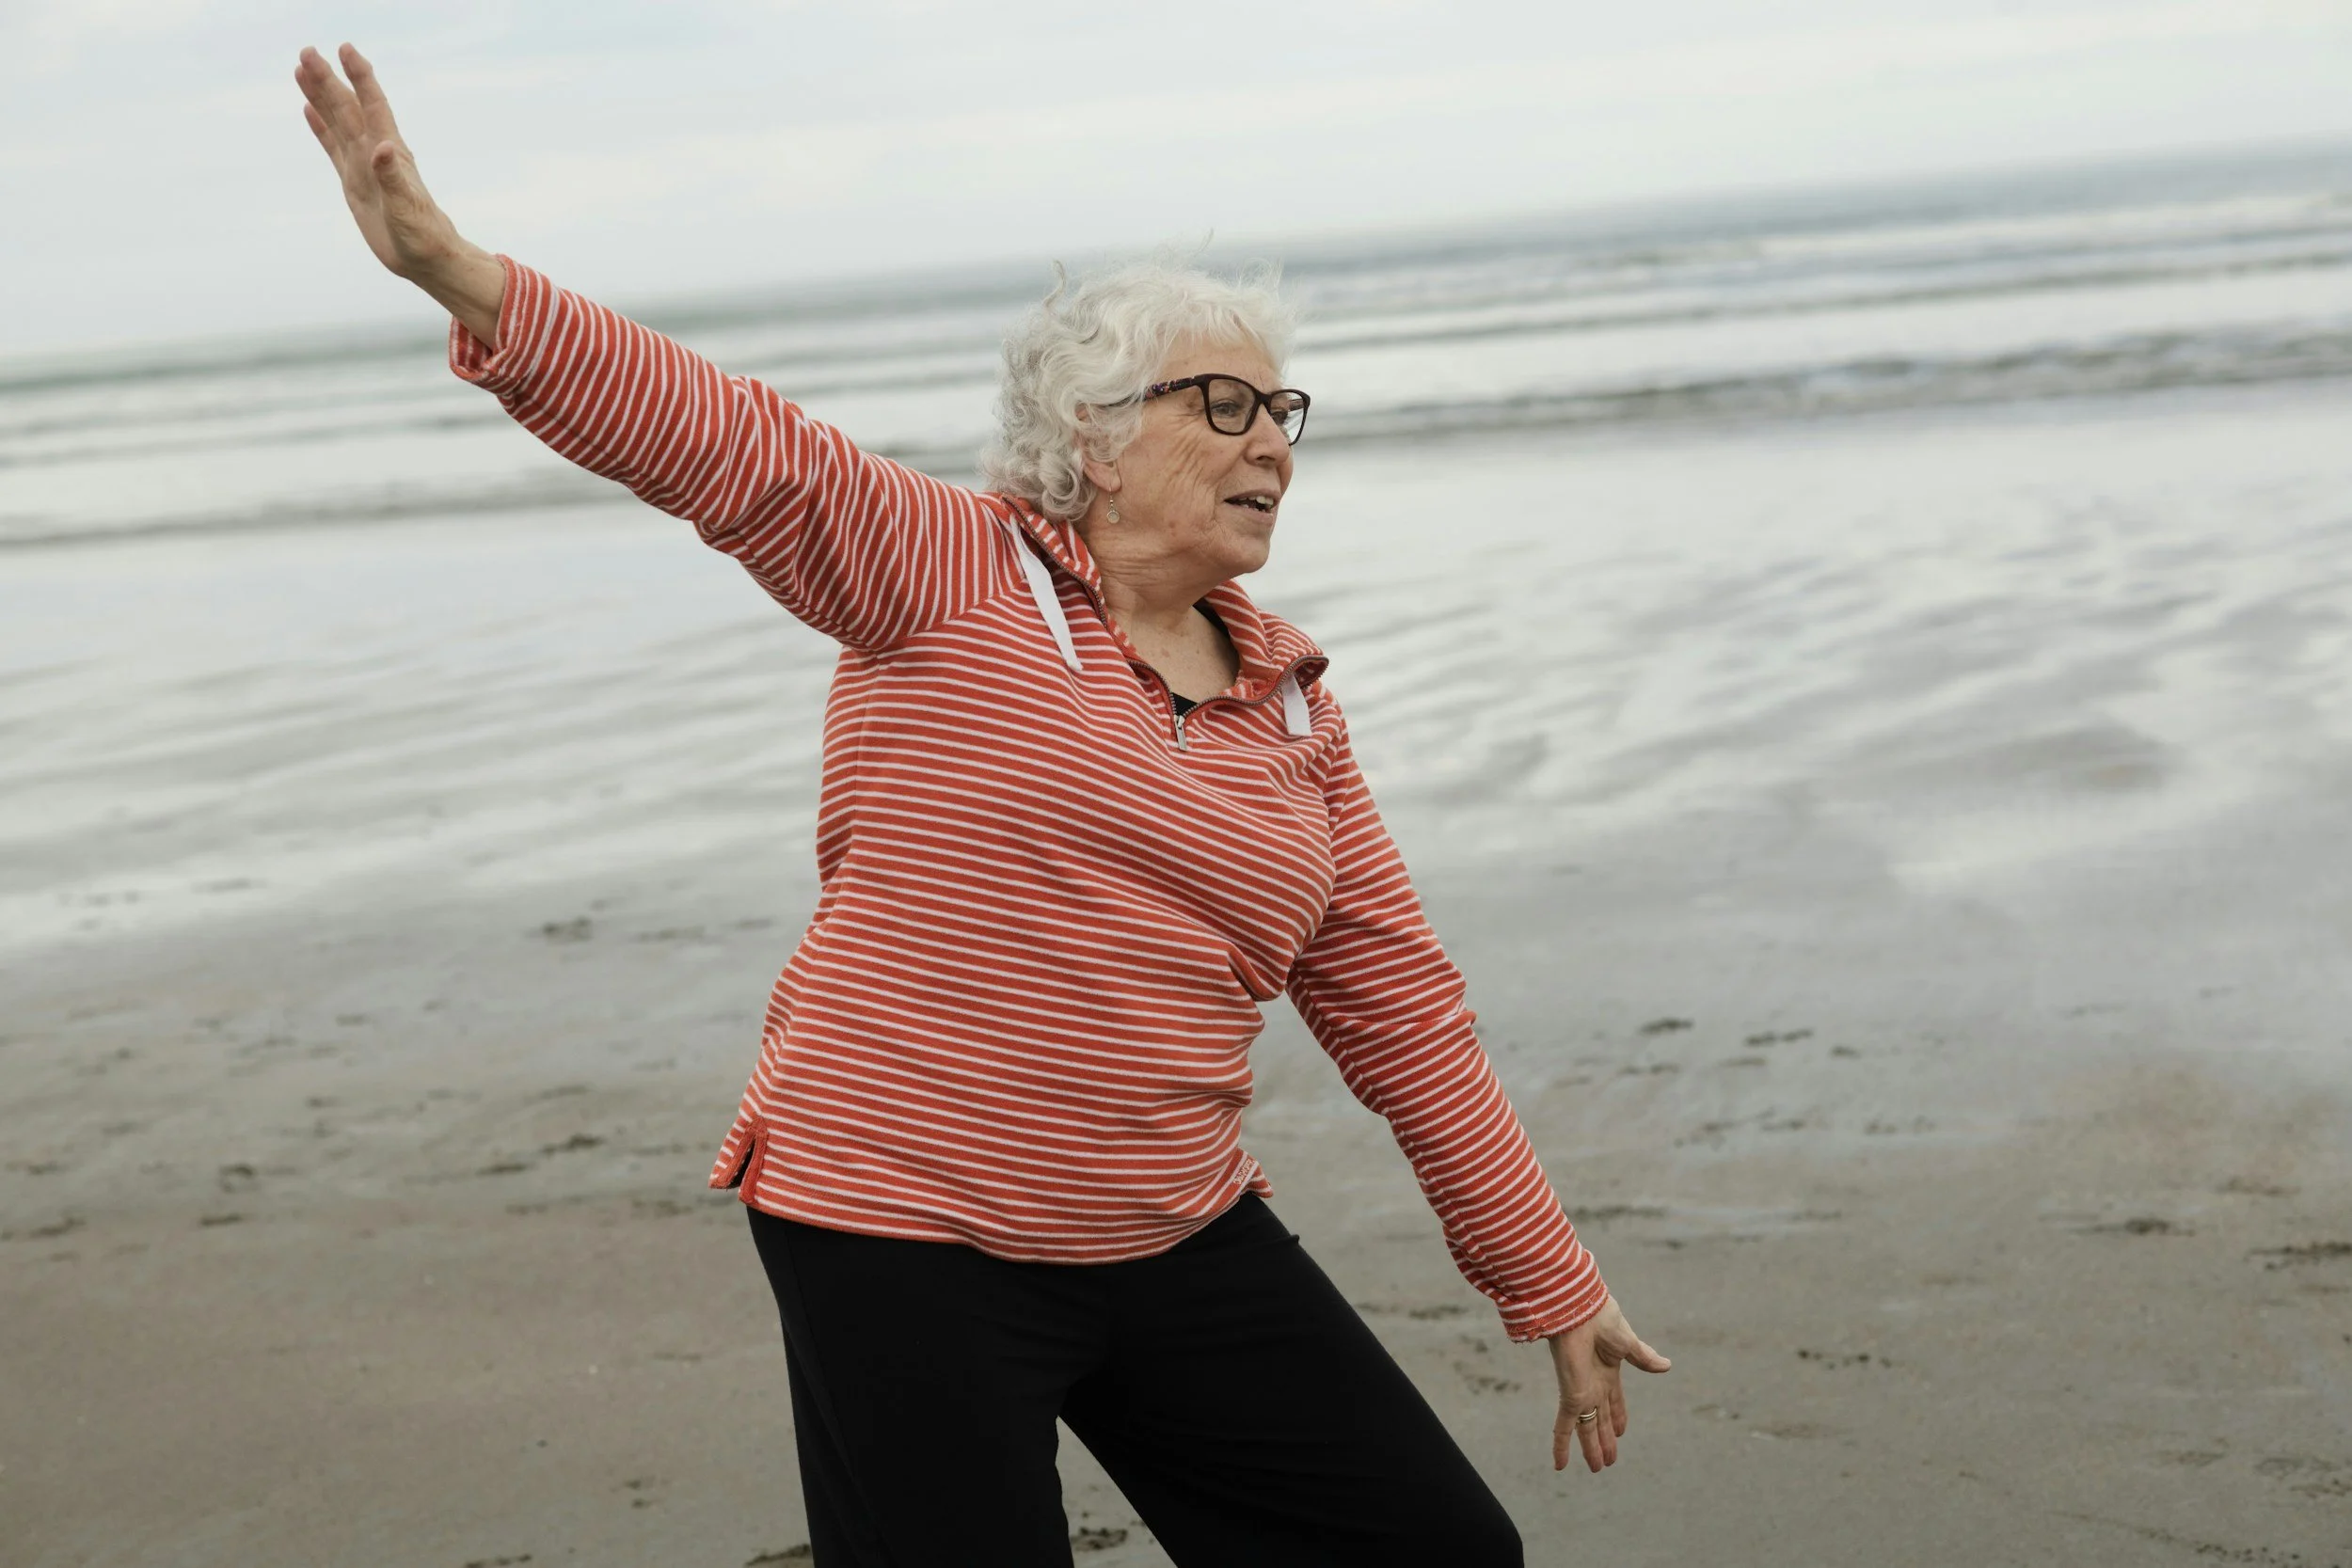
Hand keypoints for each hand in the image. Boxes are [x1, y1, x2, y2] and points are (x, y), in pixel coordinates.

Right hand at [295, 43, 502, 341]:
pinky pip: (333, 147)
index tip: (346, 49)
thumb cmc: (423, 235)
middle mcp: (375, 153)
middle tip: (307, 51)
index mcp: (390, 153)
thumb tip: (382, 147)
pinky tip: (309, 110)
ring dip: (320, 95)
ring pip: (337, 121)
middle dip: (328, 79)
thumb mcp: (408, 208)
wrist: (426, 258)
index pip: (373, 105)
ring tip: (302, 68)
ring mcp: (363, 166)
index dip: (361, 77)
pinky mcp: (354, 182)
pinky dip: (321, 127)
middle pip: (347, 107)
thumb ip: (394, 178)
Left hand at [1546, 1295, 1669, 1473]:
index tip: (1621, 1432)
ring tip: (1597, 1468)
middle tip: (1609, 1460)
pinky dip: (1561, 1446)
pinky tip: (1559, 1465)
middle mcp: (1594, 1384)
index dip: (1618, 1416)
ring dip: (1591, 1449)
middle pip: (1601, 1419)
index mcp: (1608, 1370)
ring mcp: (1581, 1392)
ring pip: (1586, 1429)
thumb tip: (1667, 1365)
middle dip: (1605, 1439)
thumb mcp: (1628, 1342)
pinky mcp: (1570, 1396)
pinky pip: (1563, 1427)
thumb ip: (1644, 1357)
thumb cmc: (1602, 1319)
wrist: (1580, 1311)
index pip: (1614, 1400)